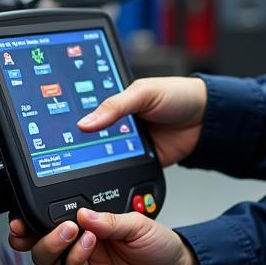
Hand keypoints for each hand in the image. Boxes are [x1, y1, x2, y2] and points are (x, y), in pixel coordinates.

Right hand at [8, 208, 203, 264]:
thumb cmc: (161, 246)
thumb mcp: (138, 224)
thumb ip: (109, 220)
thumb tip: (81, 214)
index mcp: (90, 234)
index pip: (53, 231)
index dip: (34, 229)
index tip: (24, 224)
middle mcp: (88, 257)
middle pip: (48, 255)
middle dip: (49, 243)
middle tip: (68, 232)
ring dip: (73, 260)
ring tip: (92, 246)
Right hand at [77, 77, 206, 166]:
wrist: (207, 120)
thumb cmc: (179, 95)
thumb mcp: (143, 93)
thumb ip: (114, 107)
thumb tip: (85, 122)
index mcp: (116, 101)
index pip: (86, 110)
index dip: (71, 120)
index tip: (58, 129)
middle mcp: (118, 122)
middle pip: (91, 136)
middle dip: (80, 143)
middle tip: (67, 149)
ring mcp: (128, 143)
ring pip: (103, 155)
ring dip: (96, 159)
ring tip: (82, 162)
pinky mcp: (139, 161)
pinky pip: (122, 169)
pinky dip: (115, 171)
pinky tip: (106, 170)